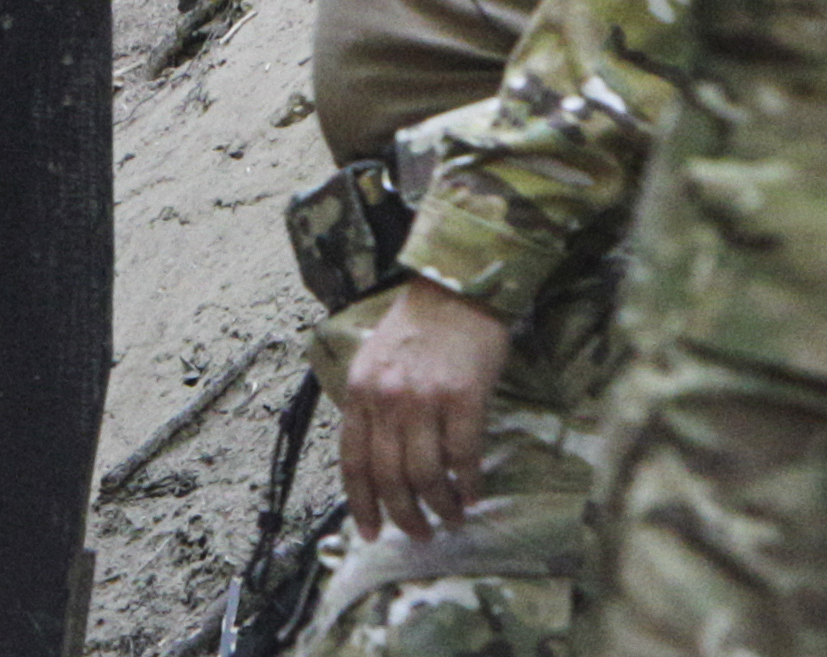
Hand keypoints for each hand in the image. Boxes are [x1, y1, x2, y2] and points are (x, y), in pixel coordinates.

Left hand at [340, 277, 512, 537]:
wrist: (455, 292)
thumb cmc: (415, 331)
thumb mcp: (374, 364)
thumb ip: (371, 410)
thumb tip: (376, 467)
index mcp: (360, 393)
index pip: (353, 462)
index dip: (362, 504)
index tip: (370, 534)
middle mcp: (387, 400)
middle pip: (389, 477)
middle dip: (404, 515)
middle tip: (419, 534)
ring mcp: (425, 399)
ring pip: (426, 474)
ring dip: (439, 506)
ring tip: (450, 518)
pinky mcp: (464, 398)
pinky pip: (463, 455)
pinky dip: (468, 483)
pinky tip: (473, 494)